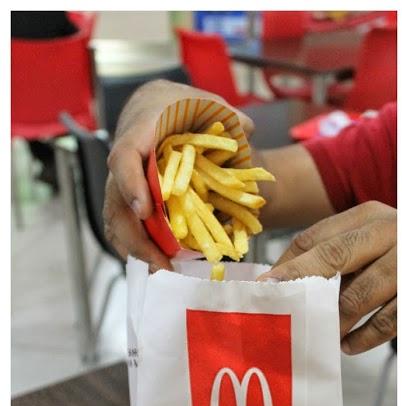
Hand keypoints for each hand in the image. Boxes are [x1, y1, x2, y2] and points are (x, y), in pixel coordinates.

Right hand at [105, 80, 252, 270]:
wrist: (163, 106)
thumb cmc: (186, 105)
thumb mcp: (210, 102)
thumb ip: (233, 118)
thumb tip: (247, 134)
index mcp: (141, 131)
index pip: (126, 157)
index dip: (132, 184)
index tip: (147, 211)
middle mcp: (126, 159)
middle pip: (117, 199)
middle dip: (135, 233)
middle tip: (161, 260)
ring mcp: (124, 179)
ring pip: (118, 217)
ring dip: (136, 246)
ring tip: (163, 269)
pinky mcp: (131, 195)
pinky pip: (126, 223)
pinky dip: (138, 244)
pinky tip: (158, 262)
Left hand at [258, 201, 397, 354]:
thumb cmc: (387, 254)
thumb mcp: (359, 243)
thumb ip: (322, 256)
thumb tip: (276, 285)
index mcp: (366, 215)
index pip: (317, 237)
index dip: (289, 264)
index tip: (266, 287)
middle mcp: (388, 231)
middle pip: (336, 256)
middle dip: (304, 284)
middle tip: (283, 308)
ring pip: (361, 292)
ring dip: (335, 318)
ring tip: (319, 334)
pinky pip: (388, 319)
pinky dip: (365, 336)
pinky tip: (348, 344)